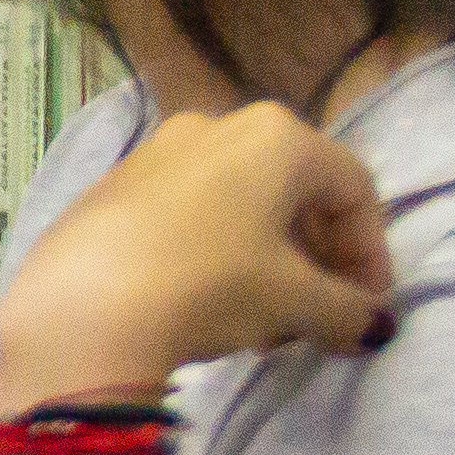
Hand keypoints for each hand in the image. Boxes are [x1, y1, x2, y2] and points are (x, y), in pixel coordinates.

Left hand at [0, 99, 393, 405]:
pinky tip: (206, 309)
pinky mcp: (110, 189)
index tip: (367, 307)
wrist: (83, 303)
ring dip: (266, 264)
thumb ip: (348, 311)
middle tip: (318, 317)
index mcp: (275, 137)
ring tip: (264, 327)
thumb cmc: (210, 284)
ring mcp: (155, 153)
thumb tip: (371, 326)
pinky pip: (186, 216)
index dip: (370, 252)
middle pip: (293, 193)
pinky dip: (214, 256)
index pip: (352, 189)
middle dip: (315, 260)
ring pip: (237, 207)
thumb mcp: (294, 303)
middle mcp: (216, 127)